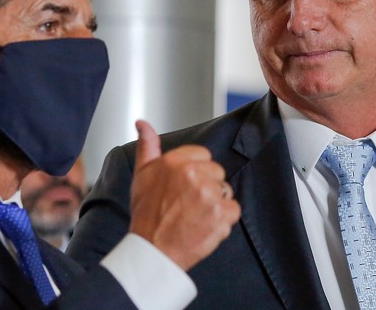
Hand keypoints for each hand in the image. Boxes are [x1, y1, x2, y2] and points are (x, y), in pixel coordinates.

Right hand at [128, 120, 240, 270]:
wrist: (152, 251)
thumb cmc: (147, 215)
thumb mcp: (142, 175)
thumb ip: (148, 146)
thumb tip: (143, 124)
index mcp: (175, 162)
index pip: (203, 155)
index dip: (196, 172)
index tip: (185, 187)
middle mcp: (193, 175)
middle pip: (217, 172)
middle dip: (207, 187)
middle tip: (188, 203)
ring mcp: (209, 195)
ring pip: (226, 191)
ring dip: (215, 204)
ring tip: (195, 215)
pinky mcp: (221, 215)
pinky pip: (233, 210)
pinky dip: (223, 220)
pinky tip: (205, 225)